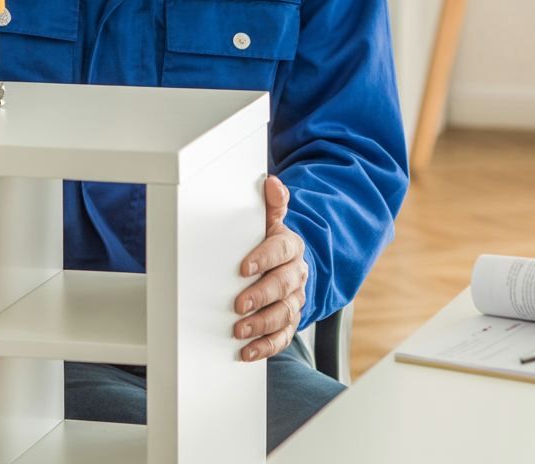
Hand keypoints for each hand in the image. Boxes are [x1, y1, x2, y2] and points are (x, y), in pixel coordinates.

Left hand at [234, 175, 307, 361]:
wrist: (289, 264)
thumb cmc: (271, 241)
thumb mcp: (270, 221)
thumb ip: (271, 204)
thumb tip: (271, 183)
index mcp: (290, 246)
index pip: (280, 251)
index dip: (263, 258)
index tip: (244, 267)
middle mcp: (296, 274)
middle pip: (282, 286)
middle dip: (260, 296)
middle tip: (239, 305)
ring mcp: (295, 299)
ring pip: (284, 314)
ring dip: (262, 324)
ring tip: (240, 331)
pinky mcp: (290, 320)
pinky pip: (283, 336)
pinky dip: (267, 346)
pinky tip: (249, 351)